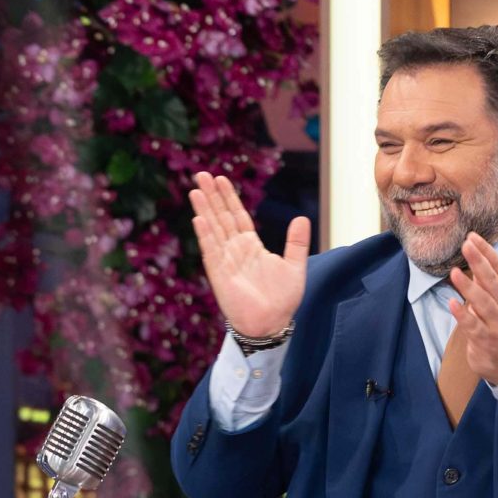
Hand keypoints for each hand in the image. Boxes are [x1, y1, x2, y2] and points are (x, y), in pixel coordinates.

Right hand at [189, 170, 308, 341]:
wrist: (271, 324)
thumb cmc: (282, 300)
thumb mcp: (295, 266)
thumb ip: (297, 242)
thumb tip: (301, 217)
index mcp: (251, 246)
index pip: (237, 215)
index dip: (229, 197)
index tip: (221, 179)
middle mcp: (235, 250)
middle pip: (221, 217)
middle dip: (212, 196)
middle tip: (202, 174)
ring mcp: (225, 261)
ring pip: (213, 229)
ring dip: (204, 209)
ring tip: (196, 189)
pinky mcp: (220, 274)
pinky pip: (211, 250)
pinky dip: (205, 234)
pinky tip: (199, 218)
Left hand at [446, 231, 497, 385]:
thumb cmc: (495, 328)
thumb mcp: (492, 303)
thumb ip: (483, 283)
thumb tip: (474, 259)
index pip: (497, 268)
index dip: (486, 252)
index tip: (472, 236)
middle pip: (492, 281)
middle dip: (479, 262)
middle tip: (466, 244)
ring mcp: (495, 324)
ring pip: (484, 303)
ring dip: (469, 287)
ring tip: (454, 273)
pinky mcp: (485, 340)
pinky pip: (473, 327)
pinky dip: (463, 315)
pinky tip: (452, 305)